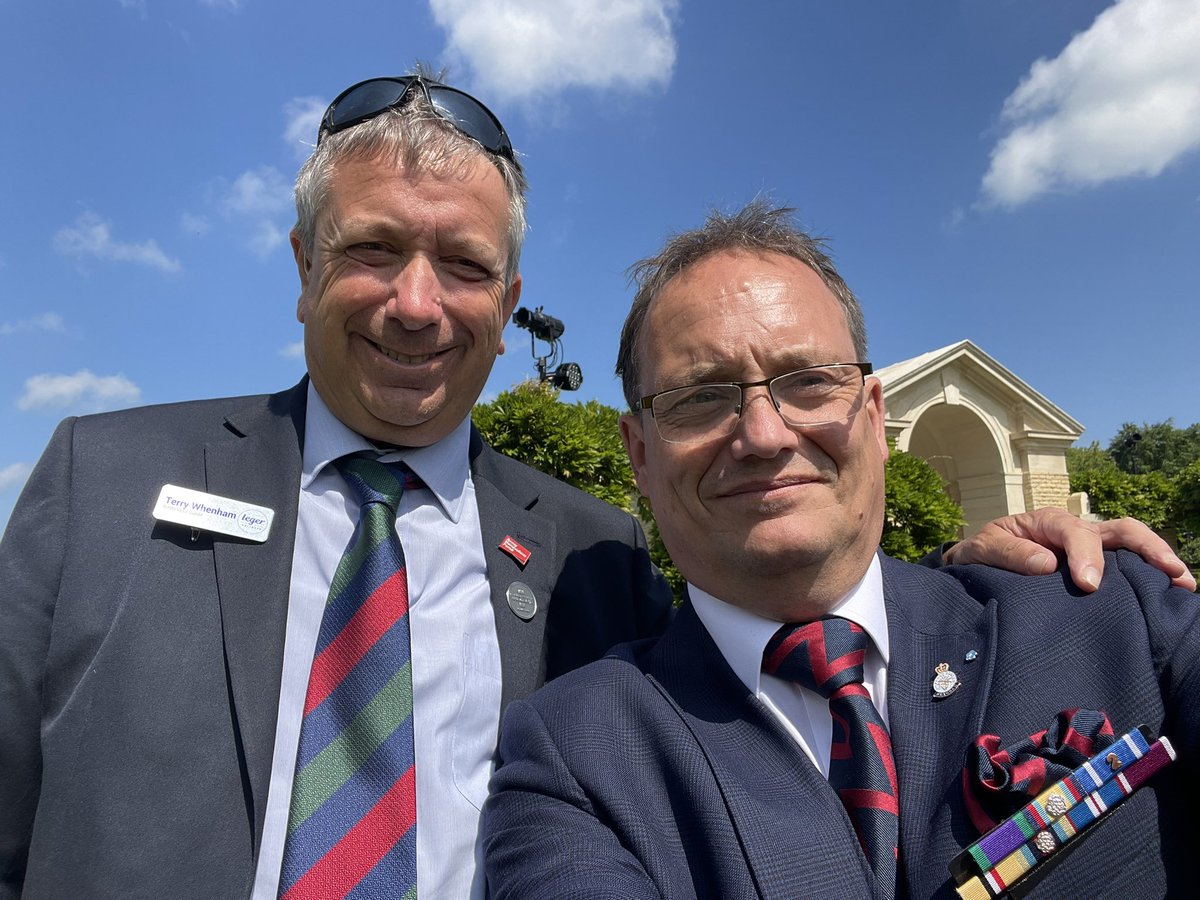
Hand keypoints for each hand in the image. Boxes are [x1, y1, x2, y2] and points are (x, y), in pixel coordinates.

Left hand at [941, 507, 1195, 592]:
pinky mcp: (1098, 566)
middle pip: (1119, 529)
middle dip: (1148, 547)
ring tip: (1185, 583)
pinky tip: (1170, 595)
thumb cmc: (983, 552)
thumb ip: (1010, 554)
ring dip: (1160, 559)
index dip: (1085, 556)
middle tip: (1171, 572)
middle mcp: (1076, 531)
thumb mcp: (983, 549)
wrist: (979, 559)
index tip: (1088, 585)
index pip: (1074, 532)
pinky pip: (1128, 566)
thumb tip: (1048, 565)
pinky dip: (1150, 576)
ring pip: (1132, 544)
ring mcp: (1091, 547)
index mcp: (1047, 522)